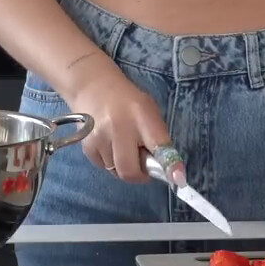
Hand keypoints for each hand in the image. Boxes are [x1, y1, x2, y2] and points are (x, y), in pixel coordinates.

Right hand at [62, 63, 171, 183]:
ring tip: (122, 146)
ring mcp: (100, 138)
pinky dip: (108, 161)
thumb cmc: (127, 101)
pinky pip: (102, 166)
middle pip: (130, 171)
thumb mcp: (149, 111)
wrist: (92, 87)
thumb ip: (158, 138)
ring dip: (122, 165)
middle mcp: (119, 128)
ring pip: (115, 171)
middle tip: (142, 165)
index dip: (169, 165)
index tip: (178, 178)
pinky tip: (109, 144)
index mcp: (143, 117)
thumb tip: (167, 170)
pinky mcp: (86, 146)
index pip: (159, 146)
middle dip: (139, 174)